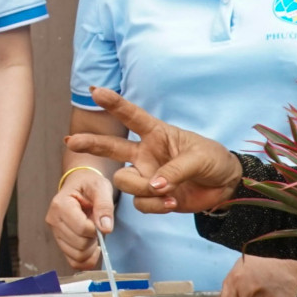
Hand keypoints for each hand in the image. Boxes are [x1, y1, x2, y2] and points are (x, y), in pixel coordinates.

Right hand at [47, 166, 115, 271]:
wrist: (80, 185)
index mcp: (60, 205)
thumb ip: (104, 206)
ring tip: (94, 233)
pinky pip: (74, 262)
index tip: (100, 219)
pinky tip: (93, 248)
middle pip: (79, 244)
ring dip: (91, 249)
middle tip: (97, 224)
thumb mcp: (100, 187)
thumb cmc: (89, 185)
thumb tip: (105, 228)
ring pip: (77, 256)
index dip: (96, 228)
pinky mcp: (60, 243)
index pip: (81, 228)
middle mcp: (53, 220)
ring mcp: (55, 234)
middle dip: (94, 238)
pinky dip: (87, 259)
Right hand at [64, 88, 243, 213]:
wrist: (225, 186)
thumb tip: (154, 185)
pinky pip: (140, 203)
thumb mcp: (199, 158)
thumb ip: (175, 170)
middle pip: (111, 147)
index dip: (114, 103)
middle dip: (91, 143)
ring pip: (125, 182)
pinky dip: (155, 205)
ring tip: (166, 192)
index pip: (132, 116)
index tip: (96, 91)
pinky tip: (171, 202)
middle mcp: (146, 153)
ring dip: (143, 189)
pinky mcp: (152, 196)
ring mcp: (147, 175)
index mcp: (157, 134)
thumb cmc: (214, 160)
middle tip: (71, 141)